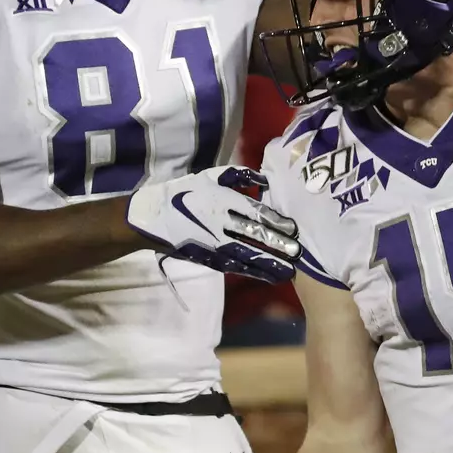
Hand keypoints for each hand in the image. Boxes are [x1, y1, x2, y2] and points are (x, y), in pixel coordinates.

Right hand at [126, 165, 299, 283]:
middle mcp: (220, 223)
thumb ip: (240, 175)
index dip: (275, 221)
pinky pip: (235, 266)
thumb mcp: (212, 175)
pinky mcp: (210, 259)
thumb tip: (265, 178)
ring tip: (289, 270)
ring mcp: (215, 243)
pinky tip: (269, 277)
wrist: (154, 218)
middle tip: (298, 252)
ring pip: (246, 255)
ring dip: (269, 264)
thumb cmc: (187, 192)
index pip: (254, 212)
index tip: (294, 228)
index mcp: (223, 201)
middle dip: (277, 244)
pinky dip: (253, 272)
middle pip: (254, 235)